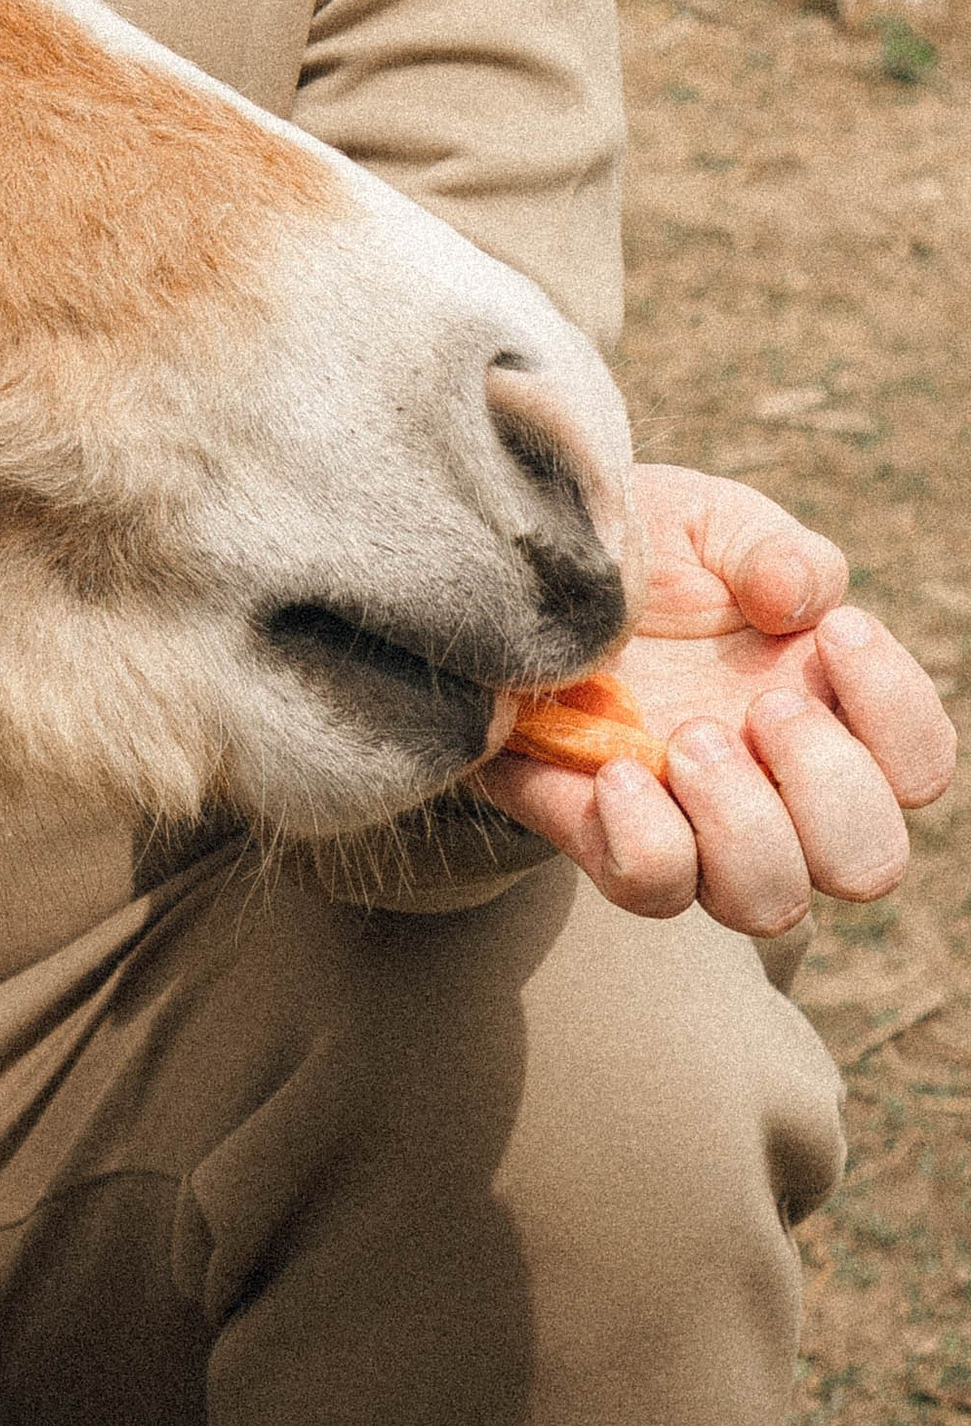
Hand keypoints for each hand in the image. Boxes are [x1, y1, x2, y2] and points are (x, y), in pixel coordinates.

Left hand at [476, 463, 955, 937]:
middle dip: (827, 785)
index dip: (898, 711)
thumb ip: (774, 549)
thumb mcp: (706, 523)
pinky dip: (646, 843)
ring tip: (687, 738)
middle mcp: (774, 791)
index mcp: (825, 712)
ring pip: (769, 903)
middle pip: (868, 862)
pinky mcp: (601, 835)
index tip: (834, 632)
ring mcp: (691, 827)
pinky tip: (616, 769)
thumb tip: (801, 602)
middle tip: (760, 705)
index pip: (918, 765)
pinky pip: (652, 891)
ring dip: (743, 823)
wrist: (507, 572)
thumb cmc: (631, 553)